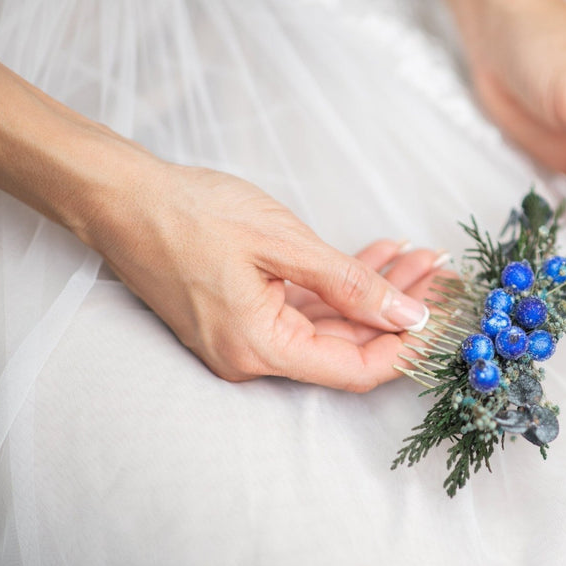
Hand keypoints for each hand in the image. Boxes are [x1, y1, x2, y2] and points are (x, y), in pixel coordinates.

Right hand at [85, 164, 437, 390]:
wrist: (120, 196)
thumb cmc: (191, 214)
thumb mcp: (283, 244)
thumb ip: (351, 284)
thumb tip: (408, 316)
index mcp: (259, 349)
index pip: (354, 369)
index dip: (406, 349)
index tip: (444, 318)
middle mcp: (253, 356)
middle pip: (348, 346)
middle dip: (400, 309)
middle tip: (442, 274)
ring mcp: (246, 338)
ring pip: (332, 325)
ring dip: (375, 292)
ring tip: (419, 258)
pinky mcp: (244, 315)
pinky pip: (306, 309)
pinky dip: (342, 285)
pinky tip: (380, 256)